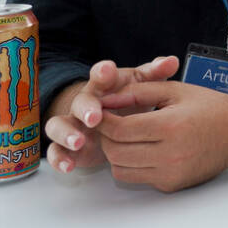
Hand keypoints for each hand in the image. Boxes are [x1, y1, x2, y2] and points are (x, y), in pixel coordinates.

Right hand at [44, 55, 179, 174]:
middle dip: (86, 108)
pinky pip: (56, 152)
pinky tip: (68, 166)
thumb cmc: (128, 97)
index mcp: (102, 84)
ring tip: (79, 142)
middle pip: (79, 102)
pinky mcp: (67, 146)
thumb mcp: (142, 84)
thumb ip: (155, 73)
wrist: (110, 118)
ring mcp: (73, 124)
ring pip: (59, 126)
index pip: (99, 74)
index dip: (102, 72)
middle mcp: (83, 103)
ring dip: (67, 133)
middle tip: (95, 117)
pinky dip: (59, 159)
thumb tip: (172, 61)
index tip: (107, 71)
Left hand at [94, 81, 227, 191]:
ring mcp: (171, 172)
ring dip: (116, 153)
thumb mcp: (176, 89)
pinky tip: (142, 149)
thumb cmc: (211, 106)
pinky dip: (132, 165)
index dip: (103, 120)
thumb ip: (139, 91)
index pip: (120, 130)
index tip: (101, 111)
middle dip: (106, 137)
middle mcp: (170, 154)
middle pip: (115, 152)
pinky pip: (138, 178)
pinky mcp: (172, 185)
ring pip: (121, 170)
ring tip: (125, 137)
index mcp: (171, 126)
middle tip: (109, 123)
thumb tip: (107, 99)